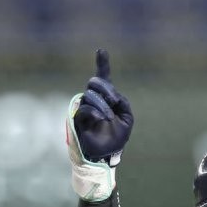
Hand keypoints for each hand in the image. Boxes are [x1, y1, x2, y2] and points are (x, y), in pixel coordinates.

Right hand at [65, 49, 133, 201]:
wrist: (106, 156)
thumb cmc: (117, 138)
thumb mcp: (127, 119)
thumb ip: (124, 104)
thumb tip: (114, 96)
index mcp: (107, 99)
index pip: (103, 78)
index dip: (102, 63)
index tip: (101, 50)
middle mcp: (94, 100)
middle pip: (95, 82)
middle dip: (105, 87)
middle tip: (113, 100)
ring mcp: (85, 108)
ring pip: (90, 96)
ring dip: (102, 104)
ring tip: (108, 117)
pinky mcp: (79, 119)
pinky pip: (84, 109)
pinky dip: (94, 112)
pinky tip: (101, 119)